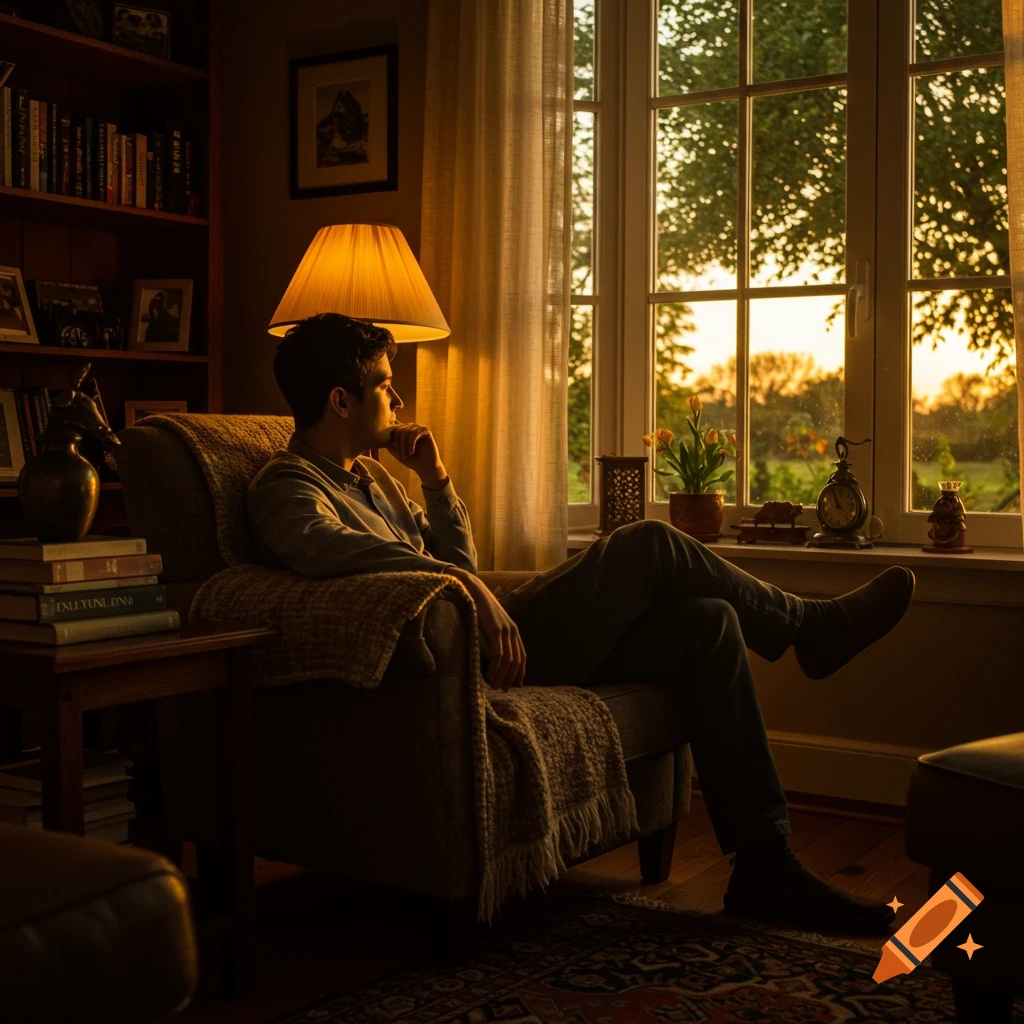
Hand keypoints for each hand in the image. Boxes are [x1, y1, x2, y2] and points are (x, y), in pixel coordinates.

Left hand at [387, 421, 443, 481]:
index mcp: (403, 430)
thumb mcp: (395, 451)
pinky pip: (414, 433)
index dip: (391, 439)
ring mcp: (418, 427)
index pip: (392, 428)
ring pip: (405, 431)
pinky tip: (412, 452)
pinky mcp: (426, 430)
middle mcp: (410, 426)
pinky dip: (410, 443)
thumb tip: (379, 432)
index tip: (394, 449)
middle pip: (398, 429)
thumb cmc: (411, 460)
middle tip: (401, 456)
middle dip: (398, 443)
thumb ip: (388, 441)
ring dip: (404, 445)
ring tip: (407, 455)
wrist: (426, 468)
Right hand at [455, 572, 526, 691]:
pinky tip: (489, 676)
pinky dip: (495, 668)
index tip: (515, 684)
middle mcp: (513, 630)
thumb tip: (493, 655)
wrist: (472, 589)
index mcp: (513, 630)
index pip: (522, 656)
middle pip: (517, 661)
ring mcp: (505, 630)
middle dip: (511, 678)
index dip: (520, 672)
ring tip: (494, 686)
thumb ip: (495, 637)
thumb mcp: (490, 624)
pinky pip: (499, 654)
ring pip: (508, 660)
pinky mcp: (496, 630)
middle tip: (503, 689)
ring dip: (502, 676)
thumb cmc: (478, 607)